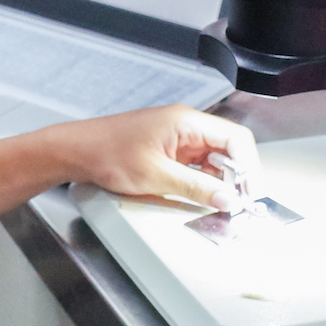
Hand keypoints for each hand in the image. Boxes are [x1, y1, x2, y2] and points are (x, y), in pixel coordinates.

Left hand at [37, 104, 257, 209]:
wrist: (77, 151)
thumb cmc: (107, 153)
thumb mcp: (156, 176)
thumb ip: (195, 188)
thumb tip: (227, 198)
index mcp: (186, 122)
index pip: (236, 138)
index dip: (248, 166)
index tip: (249, 192)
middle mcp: (185, 126)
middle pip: (228, 148)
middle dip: (237, 176)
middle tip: (237, 203)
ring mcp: (177, 138)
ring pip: (214, 159)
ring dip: (220, 181)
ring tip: (220, 204)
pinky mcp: (169, 151)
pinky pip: (196, 165)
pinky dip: (203, 182)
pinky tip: (202, 197)